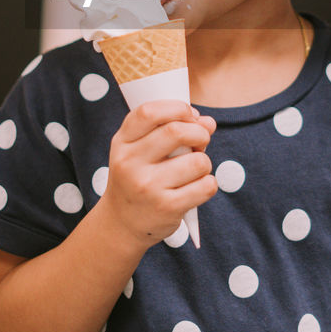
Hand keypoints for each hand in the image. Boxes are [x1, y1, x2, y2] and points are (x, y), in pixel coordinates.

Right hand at [100, 100, 217, 247]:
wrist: (122, 224)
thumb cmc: (138, 178)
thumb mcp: (140, 150)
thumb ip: (170, 130)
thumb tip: (209, 122)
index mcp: (122, 143)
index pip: (149, 112)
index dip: (177, 108)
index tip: (189, 115)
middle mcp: (130, 163)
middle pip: (177, 131)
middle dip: (199, 133)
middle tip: (200, 141)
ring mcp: (147, 186)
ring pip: (197, 161)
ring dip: (205, 162)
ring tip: (194, 170)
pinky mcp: (166, 207)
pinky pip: (205, 186)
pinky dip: (209, 183)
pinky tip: (196, 188)